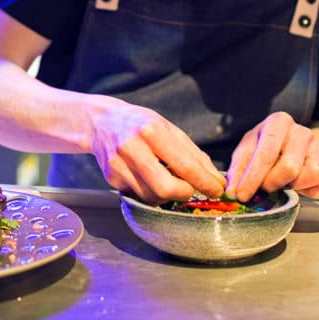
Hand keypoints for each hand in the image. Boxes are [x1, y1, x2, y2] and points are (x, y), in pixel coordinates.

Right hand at [89, 97, 225, 204]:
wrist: (101, 122)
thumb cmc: (141, 124)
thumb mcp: (169, 129)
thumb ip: (193, 154)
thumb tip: (215, 179)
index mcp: (152, 131)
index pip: (184, 165)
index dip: (205, 182)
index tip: (217, 190)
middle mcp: (132, 148)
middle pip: (165, 187)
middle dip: (185, 193)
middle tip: (191, 189)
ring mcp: (119, 165)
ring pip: (152, 197)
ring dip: (168, 195)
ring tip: (169, 180)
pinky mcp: (111, 178)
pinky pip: (139, 196)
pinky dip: (152, 193)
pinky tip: (151, 179)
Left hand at [225, 112, 318, 200]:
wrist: (300, 147)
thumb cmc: (269, 148)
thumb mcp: (249, 150)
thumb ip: (239, 169)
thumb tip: (232, 191)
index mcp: (279, 123)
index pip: (265, 154)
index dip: (251, 178)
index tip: (241, 195)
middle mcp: (303, 132)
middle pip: (289, 168)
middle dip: (272, 183)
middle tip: (265, 187)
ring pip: (311, 176)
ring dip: (294, 186)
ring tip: (285, 182)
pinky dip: (313, 192)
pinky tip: (302, 186)